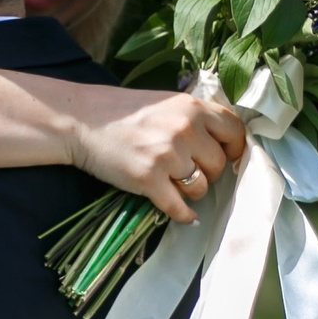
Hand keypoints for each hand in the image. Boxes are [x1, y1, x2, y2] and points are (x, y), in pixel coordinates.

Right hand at [66, 88, 247, 223]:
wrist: (81, 120)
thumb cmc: (122, 112)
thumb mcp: (165, 103)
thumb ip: (194, 118)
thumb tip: (222, 143)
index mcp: (192, 107)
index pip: (234, 131)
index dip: (236, 148)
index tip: (229, 157)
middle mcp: (184, 130)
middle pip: (218, 164)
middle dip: (209, 172)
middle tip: (191, 171)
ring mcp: (167, 156)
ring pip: (201, 187)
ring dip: (193, 192)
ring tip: (176, 185)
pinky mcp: (149, 180)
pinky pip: (178, 207)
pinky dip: (184, 215)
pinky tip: (185, 215)